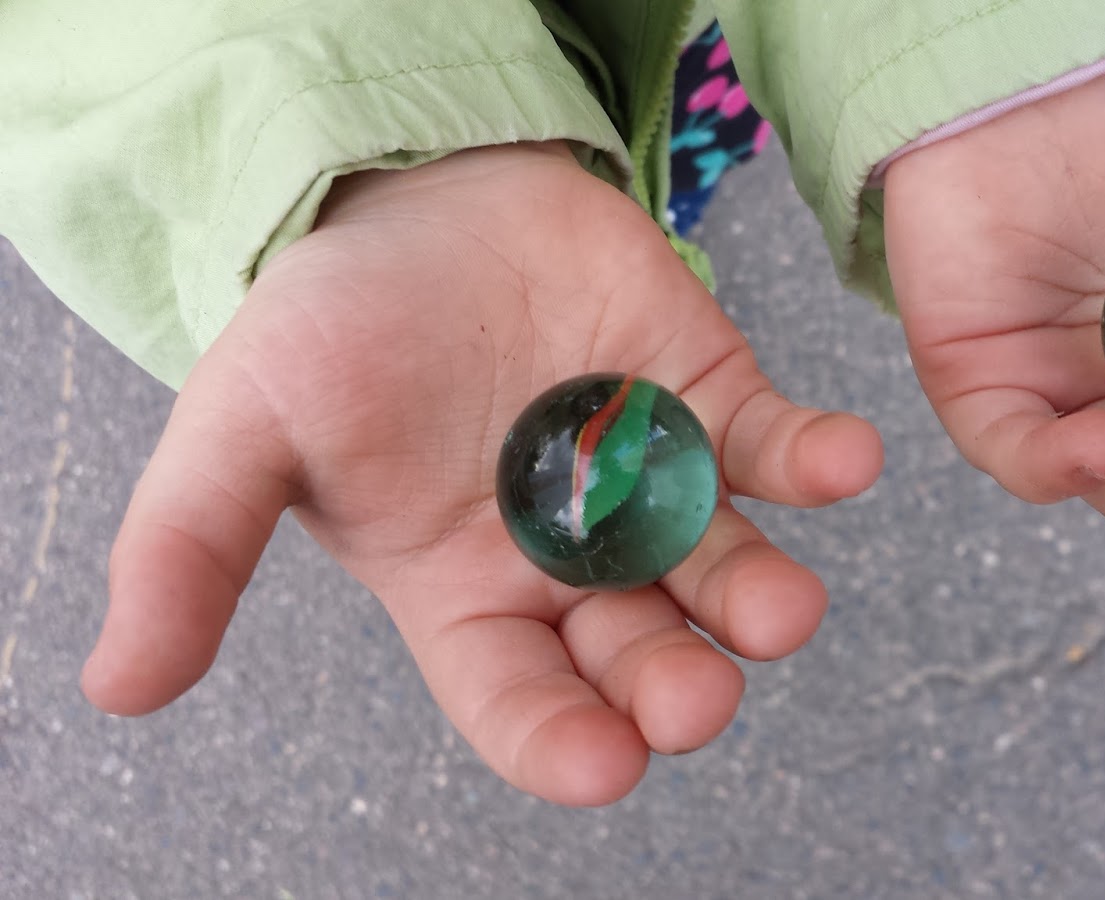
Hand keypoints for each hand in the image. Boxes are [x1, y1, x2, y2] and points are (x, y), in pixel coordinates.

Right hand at [80, 143, 882, 804]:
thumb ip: (192, 547)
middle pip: (637, 652)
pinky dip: (813, 458)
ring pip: (721, 565)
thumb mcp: (240, 429)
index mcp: (467, 596)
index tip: (604, 766)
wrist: (417, 199)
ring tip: (781, 609)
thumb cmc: (328, 324)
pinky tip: (844, 460)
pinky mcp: (708, 397)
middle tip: (696, 698)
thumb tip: (116, 685)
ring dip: (759, 595)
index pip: (518, 702)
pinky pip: (772, 445)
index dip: (559, 743)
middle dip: (672, 682)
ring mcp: (650, 481)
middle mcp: (571, 559)